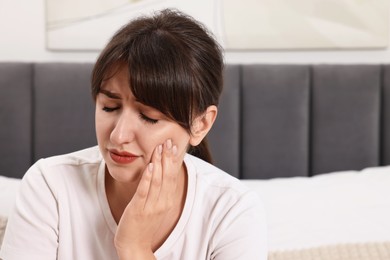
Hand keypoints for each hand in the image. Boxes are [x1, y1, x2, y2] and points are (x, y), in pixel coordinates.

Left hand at [114, 139, 179, 258]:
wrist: (134, 246)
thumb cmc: (143, 225)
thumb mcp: (156, 207)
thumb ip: (159, 191)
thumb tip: (160, 173)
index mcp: (167, 201)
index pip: (172, 176)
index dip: (172, 160)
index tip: (173, 145)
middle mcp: (162, 202)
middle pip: (167, 176)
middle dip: (168, 157)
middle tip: (169, 141)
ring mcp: (151, 206)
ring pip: (158, 180)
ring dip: (159, 162)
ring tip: (159, 148)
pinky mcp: (139, 209)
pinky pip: (144, 191)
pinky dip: (148, 177)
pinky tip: (150, 165)